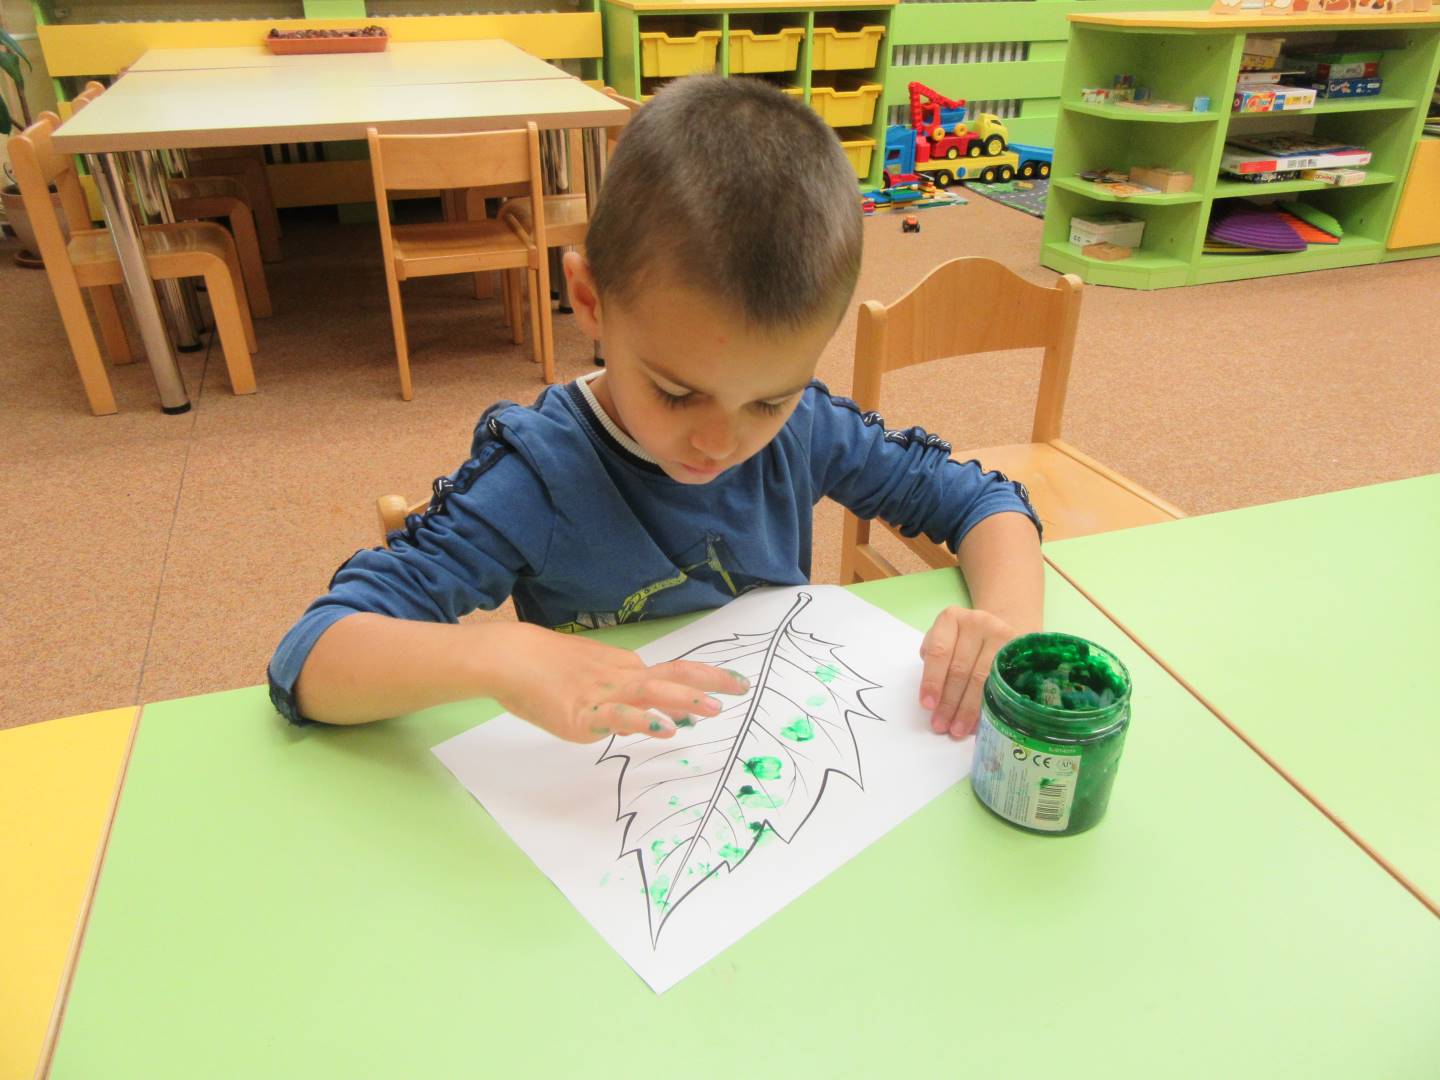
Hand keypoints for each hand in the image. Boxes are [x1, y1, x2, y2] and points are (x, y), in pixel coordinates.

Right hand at [493, 624, 749, 743]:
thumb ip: (622, 696)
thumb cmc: (546, 667)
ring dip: (685, 700)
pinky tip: (664, 729)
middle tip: (741, 687)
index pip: (671, 673)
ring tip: (713, 709)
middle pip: (673, 676)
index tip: (729, 685)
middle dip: (710, 682)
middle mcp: (622, 678)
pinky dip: (643, 722)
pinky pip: (619, 717)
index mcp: (625, 669)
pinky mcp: (586, 714)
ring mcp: (605, 695)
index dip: (702, 679)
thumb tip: (652, 717)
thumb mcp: (592, 676)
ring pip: (652, 692)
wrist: (511, 658)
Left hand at [918, 607, 1020, 739]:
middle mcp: (976, 622)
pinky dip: (988, 704)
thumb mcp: (945, 643)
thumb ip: (935, 664)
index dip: (932, 680)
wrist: (997, 631)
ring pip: (981, 678)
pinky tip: (980, 720)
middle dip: (948, 702)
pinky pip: (1000, 682)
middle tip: (941, 725)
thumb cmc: (963, 643)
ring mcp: (1000, 634)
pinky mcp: (1018, 649)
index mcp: (951, 619)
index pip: (939, 652)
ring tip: (957, 729)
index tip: (927, 705)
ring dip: (967, 708)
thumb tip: (933, 702)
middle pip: (960, 669)